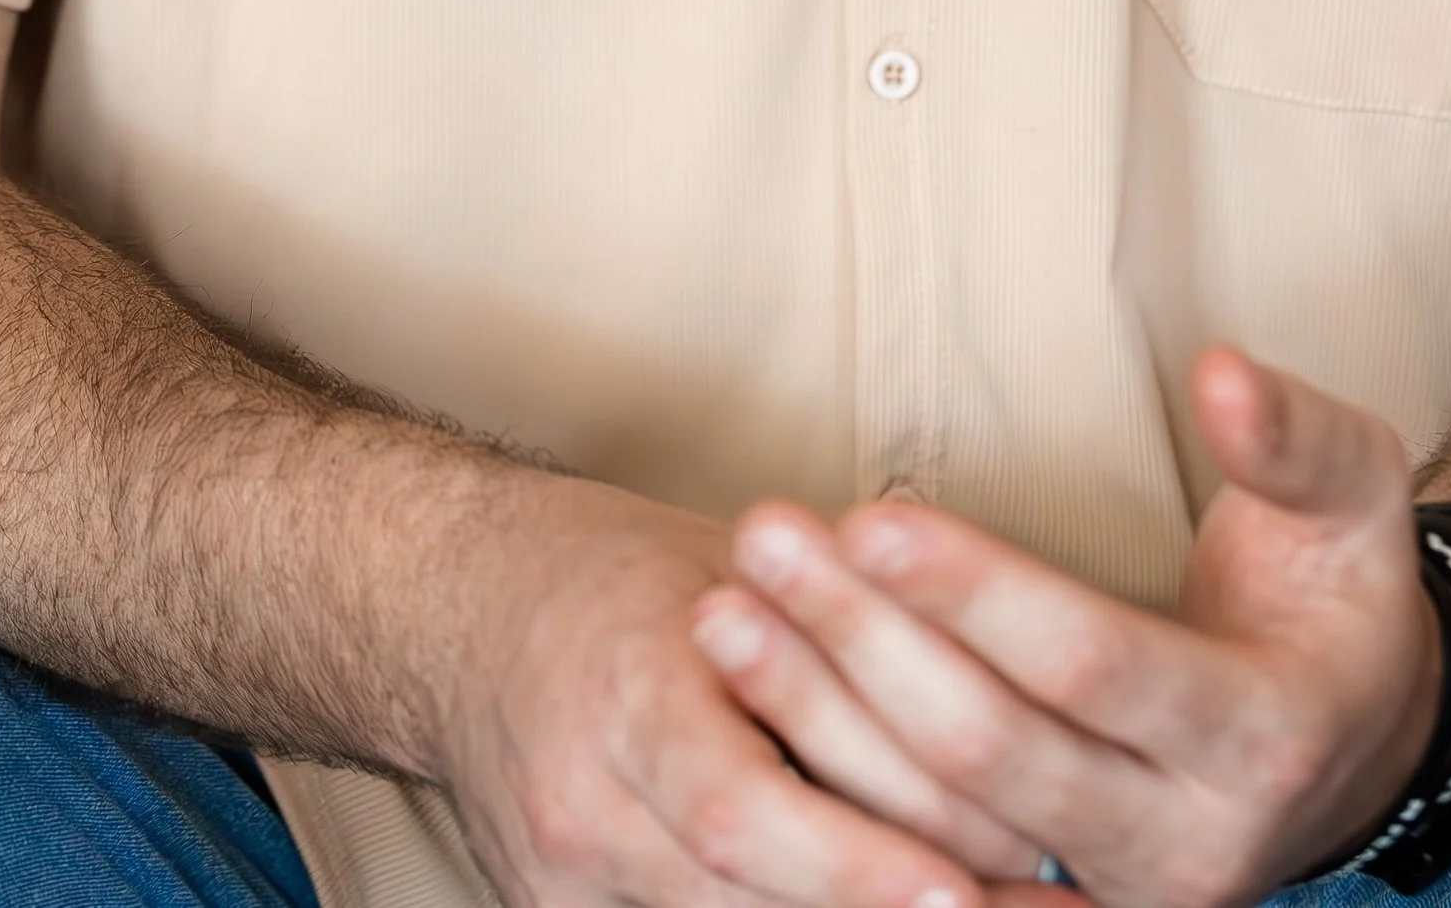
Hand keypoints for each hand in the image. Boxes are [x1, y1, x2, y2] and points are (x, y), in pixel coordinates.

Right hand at [421, 461, 1042, 907]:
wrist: (453, 609)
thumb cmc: (622, 576)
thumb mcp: (734, 575)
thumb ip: (836, 647)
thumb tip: (998, 716)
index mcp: (628, 692)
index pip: (744, 811)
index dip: (860, 869)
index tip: (967, 891)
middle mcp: (582, 808)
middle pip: (741, 899)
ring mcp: (561, 886)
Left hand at [690, 352, 1444, 906]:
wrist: (1360, 748)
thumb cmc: (1340, 594)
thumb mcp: (1356, 499)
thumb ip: (1293, 439)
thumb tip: (1221, 373)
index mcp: (1263, 735)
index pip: (1095, 666)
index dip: (979, 593)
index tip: (871, 512)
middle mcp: (1189, 842)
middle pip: (993, 754)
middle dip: (867, 645)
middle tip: (764, 542)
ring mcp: (1118, 896)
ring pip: (943, 822)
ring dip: (824, 717)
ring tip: (727, 612)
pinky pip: (931, 862)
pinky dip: (841, 784)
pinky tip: (758, 707)